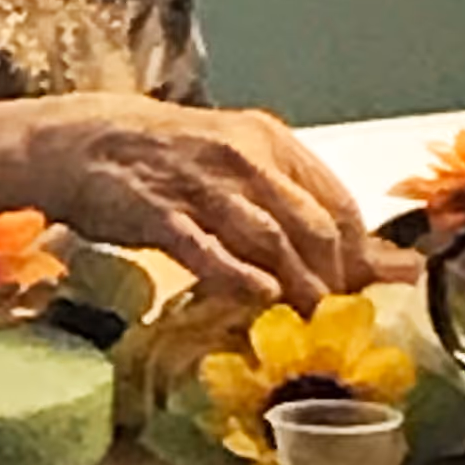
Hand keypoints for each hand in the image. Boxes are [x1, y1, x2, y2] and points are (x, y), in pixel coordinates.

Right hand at [29, 94, 375, 312]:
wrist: (81, 143)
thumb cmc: (169, 160)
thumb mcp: (237, 167)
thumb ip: (295, 206)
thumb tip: (383, 262)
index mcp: (267, 141)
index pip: (337, 202)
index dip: (358, 254)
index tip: (361, 292)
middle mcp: (241, 157)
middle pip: (312, 225)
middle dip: (334, 278)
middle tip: (336, 319)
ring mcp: (198, 183)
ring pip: (268, 238)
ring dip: (297, 286)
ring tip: (308, 323)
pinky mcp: (156, 211)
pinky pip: (204, 246)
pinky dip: (236, 274)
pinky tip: (258, 297)